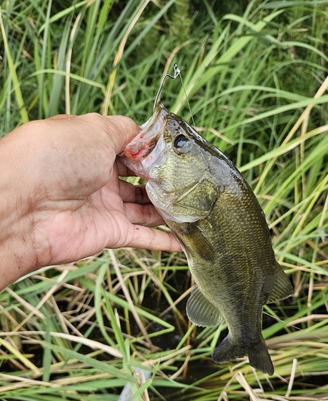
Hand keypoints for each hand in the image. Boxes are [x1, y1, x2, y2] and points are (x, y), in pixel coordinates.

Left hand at [0, 113, 180, 289]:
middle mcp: (99, 178)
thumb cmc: (56, 157)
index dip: (154, 151)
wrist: (26, 205)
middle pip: (140, 181)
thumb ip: (124, 130)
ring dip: (169, 209)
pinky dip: (165, 241)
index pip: (130, 149)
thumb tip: (144, 134)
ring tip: (197, 206)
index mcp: (93, 148)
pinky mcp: (110, 233)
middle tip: (194, 181)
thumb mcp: (94, 129)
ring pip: (145, 209)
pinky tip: (186, 241)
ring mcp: (105, 207)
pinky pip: (143, 237)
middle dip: (165, 181)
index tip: (179, 153)